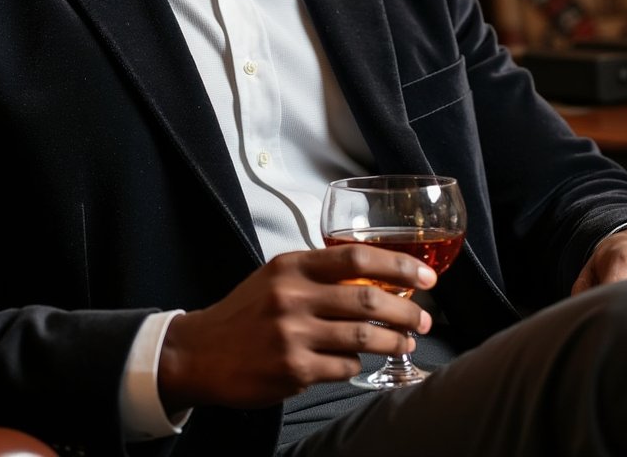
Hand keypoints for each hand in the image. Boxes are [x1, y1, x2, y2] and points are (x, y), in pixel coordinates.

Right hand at [157, 246, 435, 411]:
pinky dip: (357, 365)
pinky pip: (344, 367)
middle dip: (407, 310)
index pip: (356, 257)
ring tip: (406, 342)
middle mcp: (293, 295)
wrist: (200, 352)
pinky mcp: (293, 369)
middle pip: (368, 298)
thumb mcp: (276, 278)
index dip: (398, 264)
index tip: (425, 276)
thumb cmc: (245, 312)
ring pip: (363, 336)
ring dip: (394, 341)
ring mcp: (293, 334)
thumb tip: (375, 277)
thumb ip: (317, 274)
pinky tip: (357, 362)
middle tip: (425, 319)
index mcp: (292, 265)